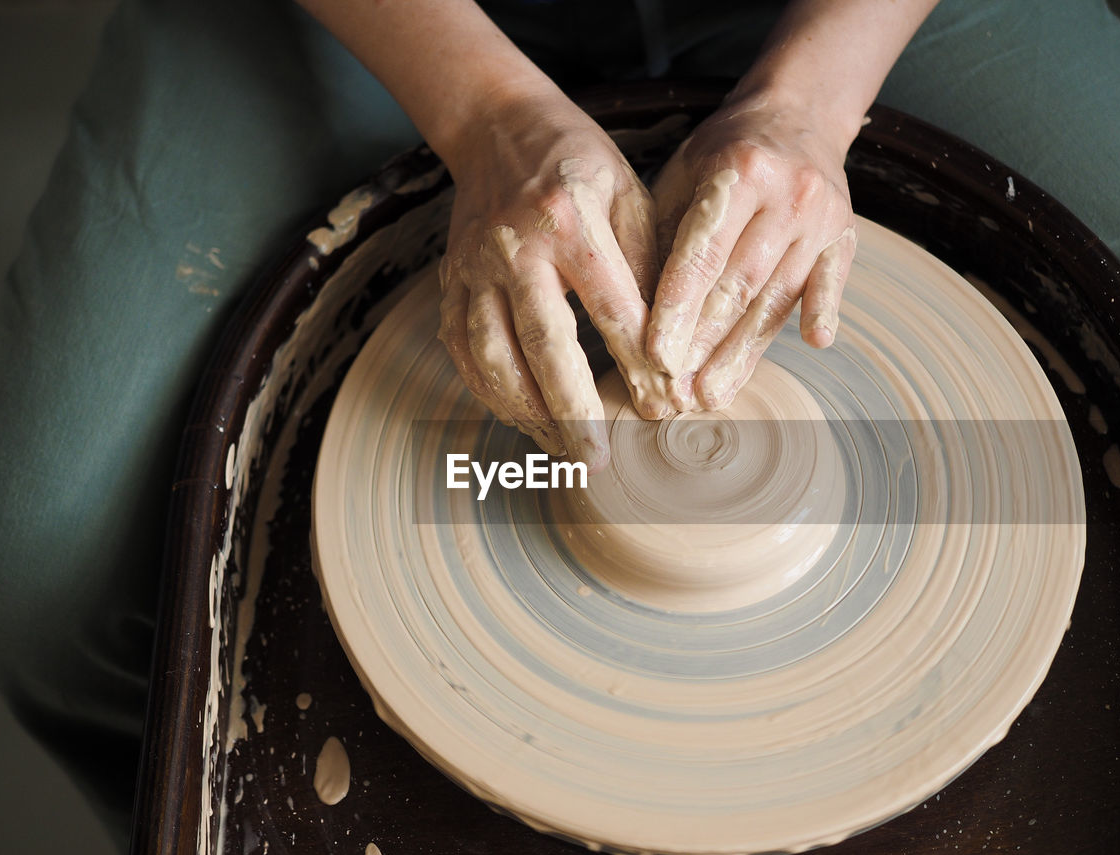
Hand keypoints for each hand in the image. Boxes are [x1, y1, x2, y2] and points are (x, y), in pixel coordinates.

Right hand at [437, 92, 666, 469]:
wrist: (498, 129)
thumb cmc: (579, 165)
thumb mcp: (628, 194)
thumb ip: (647, 264)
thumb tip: (670, 346)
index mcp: (570, 221)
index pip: (610, 308)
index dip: (638, 362)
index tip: (662, 406)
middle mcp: (514, 249)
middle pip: (543, 345)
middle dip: (574, 410)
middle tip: (600, 459)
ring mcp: (473, 270)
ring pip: (493, 359)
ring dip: (528, 415)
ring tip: (563, 453)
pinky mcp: (450, 285)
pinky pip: (465, 354)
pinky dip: (493, 396)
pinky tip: (525, 423)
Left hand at [644, 95, 856, 411]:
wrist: (798, 111)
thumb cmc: (723, 151)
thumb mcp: (682, 175)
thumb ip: (662, 235)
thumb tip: (635, 311)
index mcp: (737, 172)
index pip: (702, 254)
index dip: (678, 309)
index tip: (656, 357)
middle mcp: (786, 194)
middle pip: (740, 284)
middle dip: (705, 345)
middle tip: (679, 395)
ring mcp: (821, 217)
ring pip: (778, 296)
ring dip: (744, 352)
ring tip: (713, 394)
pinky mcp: (845, 235)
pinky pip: (831, 281)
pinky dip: (823, 312)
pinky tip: (815, 345)